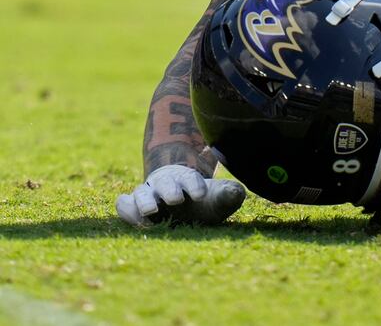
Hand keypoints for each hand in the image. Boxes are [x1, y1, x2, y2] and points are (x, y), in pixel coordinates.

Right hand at [115, 164, 245, 227]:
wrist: (182, 202)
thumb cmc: (204, 201)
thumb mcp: (218, 198)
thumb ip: (228, 194)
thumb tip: (236, 191)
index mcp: (188, 179)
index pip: (190, 177)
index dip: (194, 184)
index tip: (201, 194)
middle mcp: (165, 184)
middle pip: (165, 182)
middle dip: (170, 189)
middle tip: (176, 199)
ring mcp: (147, 194)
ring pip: (141, 193)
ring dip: (144, 201)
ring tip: (151, 212)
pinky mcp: (133, 206)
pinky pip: (124, 204)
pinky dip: (127, 210)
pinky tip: (137, 220)